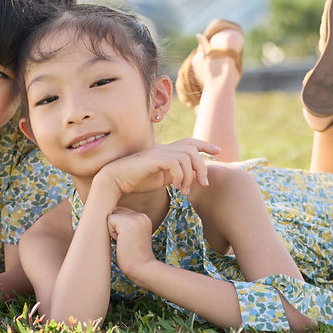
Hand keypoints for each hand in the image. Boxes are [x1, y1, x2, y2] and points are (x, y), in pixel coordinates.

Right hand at [96, 139, 218, 196]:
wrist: (114, 180)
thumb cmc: (135, 180)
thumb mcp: (159, 178)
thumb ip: (173, 175)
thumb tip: (187, 179)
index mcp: (166, 152)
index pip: (189, 142)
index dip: (205, 145)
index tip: (218, 151)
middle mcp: (164, 148)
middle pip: (192, 149)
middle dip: (202, 166)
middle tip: (203, 184)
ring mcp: (159, 152)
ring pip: (186, 156)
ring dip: (191, 175)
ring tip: (185, 191)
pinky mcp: (154, 158)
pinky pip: (176, 163)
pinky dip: (181, 176)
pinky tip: (176, 188)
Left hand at [108, 207, 155, 280]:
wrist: (142, 269)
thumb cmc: (134, 258)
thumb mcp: (132, 237)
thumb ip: (126, 225)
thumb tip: (109, 216)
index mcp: (144, 218)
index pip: (121, 212)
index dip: (119, 227)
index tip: (128, 241)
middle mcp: (141, 216)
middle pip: (115, 212)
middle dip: (115, 227)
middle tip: (126, 242)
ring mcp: (135, 218)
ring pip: (111, 216)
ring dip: (113, 230)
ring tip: (124, 242)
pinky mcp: (127, 223)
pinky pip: (109, 221)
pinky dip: (111, 233)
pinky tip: (121, 242)